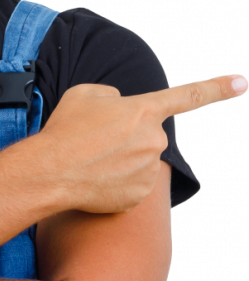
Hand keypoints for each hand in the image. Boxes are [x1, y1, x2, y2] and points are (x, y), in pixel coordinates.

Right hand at [37, 73, 247, 213]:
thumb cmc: (65, 130)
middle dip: (126, 138)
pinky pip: (131, 186)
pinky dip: (114, 184)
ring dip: (119, 161)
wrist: (50, 173)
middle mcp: (154, 140)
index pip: (189, 96)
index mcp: (144, 110)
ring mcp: (148, 171)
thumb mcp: (86, 94)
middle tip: (94, 143)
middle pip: (146, 136)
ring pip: (138, 162)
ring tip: (90, 162)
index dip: (218, 88)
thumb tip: (123, 111)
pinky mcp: (138, 197)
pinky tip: (94, 181)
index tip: (243, 83)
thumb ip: (114, 97)